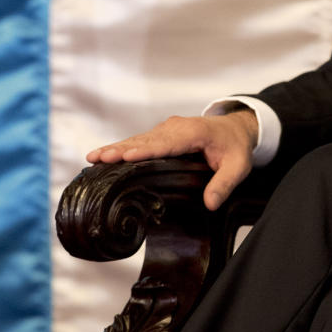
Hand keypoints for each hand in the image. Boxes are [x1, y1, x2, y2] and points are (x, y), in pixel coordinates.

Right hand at [86, 110, 258, 210]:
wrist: (236, 128)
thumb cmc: (236, 148)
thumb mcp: (238, 167)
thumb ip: (224, 184)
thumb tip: (210, 203)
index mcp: (193, 133)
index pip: (165, 144)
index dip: (143, 151)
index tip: (124, 157)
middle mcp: (175, 128)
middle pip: (144, 140)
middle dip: (120, 149)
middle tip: (98, 158)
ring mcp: (167, 129)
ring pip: (138, 139)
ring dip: (115, 148)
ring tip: (93, 158)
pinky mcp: (161, 134)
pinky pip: (140, 141)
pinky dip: (122, 148)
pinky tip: (104, 156)